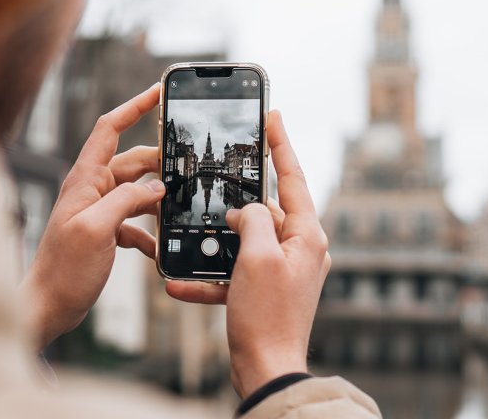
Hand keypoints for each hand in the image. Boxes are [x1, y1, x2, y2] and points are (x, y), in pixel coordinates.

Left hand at [20, 84, 163, 351]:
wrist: (49, 306)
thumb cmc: (63, 270)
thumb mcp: (96, 229)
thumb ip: (126, 201)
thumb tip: (157, 187)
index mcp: (86, 179)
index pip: (110, 129)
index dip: (134, 107)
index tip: (158, 93)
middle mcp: (93, 189)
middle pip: (133, 161)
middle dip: (160, 162)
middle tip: (187, 168)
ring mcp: (101, 210)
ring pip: (138, 191)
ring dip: (157, 199)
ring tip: (177, 208)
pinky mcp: (107, 230)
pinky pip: (135, 220)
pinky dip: (149, 231)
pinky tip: (158, 247)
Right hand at [166, 110, 330, 397]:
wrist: (267, 371)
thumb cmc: (267, 315)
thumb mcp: (257, 256)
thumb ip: (253, 219)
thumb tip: (246, 210)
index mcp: (306, 235)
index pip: (293, 177)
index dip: (281, 143)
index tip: (272, 116)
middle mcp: (299, 247)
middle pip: (268, 208)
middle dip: (239, 200)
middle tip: (221, 179)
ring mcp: (282, 268)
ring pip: (247, 239)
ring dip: (218, 242)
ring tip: (194, 237)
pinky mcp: (265, 287)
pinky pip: (236, 271)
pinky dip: (212, 274)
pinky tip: (181, 283)